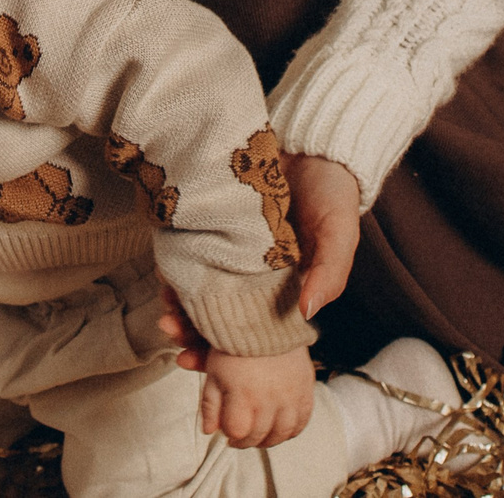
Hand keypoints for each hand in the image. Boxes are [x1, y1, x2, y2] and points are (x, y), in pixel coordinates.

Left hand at [157, 153, 360, 370]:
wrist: (313, 143)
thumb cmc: (333, 192)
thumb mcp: (339, 234)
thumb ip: (329, 272)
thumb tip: (308, 312)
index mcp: (285, 290)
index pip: (250, 335)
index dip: (221, 353)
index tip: (192, 361)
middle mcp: (255, 277)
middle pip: (218, 315)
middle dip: (190, 328)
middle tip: (169, 328)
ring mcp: (233, 251)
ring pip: (200, 288)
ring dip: (179, 300)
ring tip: (164, 303)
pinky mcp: (216, 225)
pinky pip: (192, 251)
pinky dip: (177, 264)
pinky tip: (165, 271)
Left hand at [199, 347, 315, 448]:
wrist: (266, 318)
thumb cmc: (236, 343)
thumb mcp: (215, 371)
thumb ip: (210, 404)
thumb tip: (208, 430)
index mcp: (244, 394)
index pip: (237, 431)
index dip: (230, 435)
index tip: (226, 432)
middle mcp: (270, 398)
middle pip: (258, 435)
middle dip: (246, 441)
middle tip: (240, 437)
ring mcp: (291, 395)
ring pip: (282, 433)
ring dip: (269, 440)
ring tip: (259, 436)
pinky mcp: (306, 389)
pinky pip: (303, 421)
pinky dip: (292, 430)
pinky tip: (281, 428)